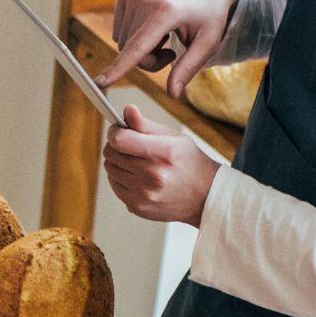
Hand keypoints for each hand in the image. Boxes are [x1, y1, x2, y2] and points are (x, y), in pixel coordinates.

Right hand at [99, 0, 239, 97]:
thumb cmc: (210, 15)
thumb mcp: (208, 44)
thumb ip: (188, 69)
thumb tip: (173, 94)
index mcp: (167, 12)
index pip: (138, 46)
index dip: (119, 67)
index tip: (100, 82)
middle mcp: (146, 0)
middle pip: (130, 51)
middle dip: (148, 60)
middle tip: (171, 52)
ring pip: (123, 43)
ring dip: (141, 49)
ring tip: (165, 37)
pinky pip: (120, 31)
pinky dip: (134, 35)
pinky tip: (154, 26)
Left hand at [102, 105, 220, 225]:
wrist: (205, 197)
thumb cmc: (189, 162)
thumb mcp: (174, 138)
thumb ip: (146, 124)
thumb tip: (127, 110)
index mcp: (163, 153)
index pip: (120, 140)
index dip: (114, 132)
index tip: (118, 130)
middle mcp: (153, 175)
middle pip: (111, 154)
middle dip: (115, 146)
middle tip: (127, 145)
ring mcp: (144, 194)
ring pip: (110, 170)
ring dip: (117, 162)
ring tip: (134, 161)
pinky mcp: (137, 207)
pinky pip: (115, 186)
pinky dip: (120, 179)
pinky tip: (136, 176)